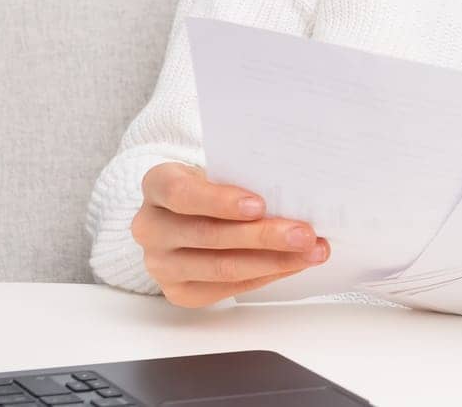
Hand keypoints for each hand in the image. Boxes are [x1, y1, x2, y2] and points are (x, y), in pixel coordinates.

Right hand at [131, 161, 329, 307]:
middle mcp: (150, 227)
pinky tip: (293, 264)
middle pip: (208, 235)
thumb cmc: (210, 185)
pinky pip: (228, 287)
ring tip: (311, 252)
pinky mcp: (179, 291)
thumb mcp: (217, 170)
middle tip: (305, 234)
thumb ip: (243, 177)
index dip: (220, 200)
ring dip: (274, 260)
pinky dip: (266, 275)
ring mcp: (160, 264)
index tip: (260, 204)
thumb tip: (296, 193)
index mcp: (157, 184)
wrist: (185, 213)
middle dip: (264, 236)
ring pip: (221, 267)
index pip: (181, 192)